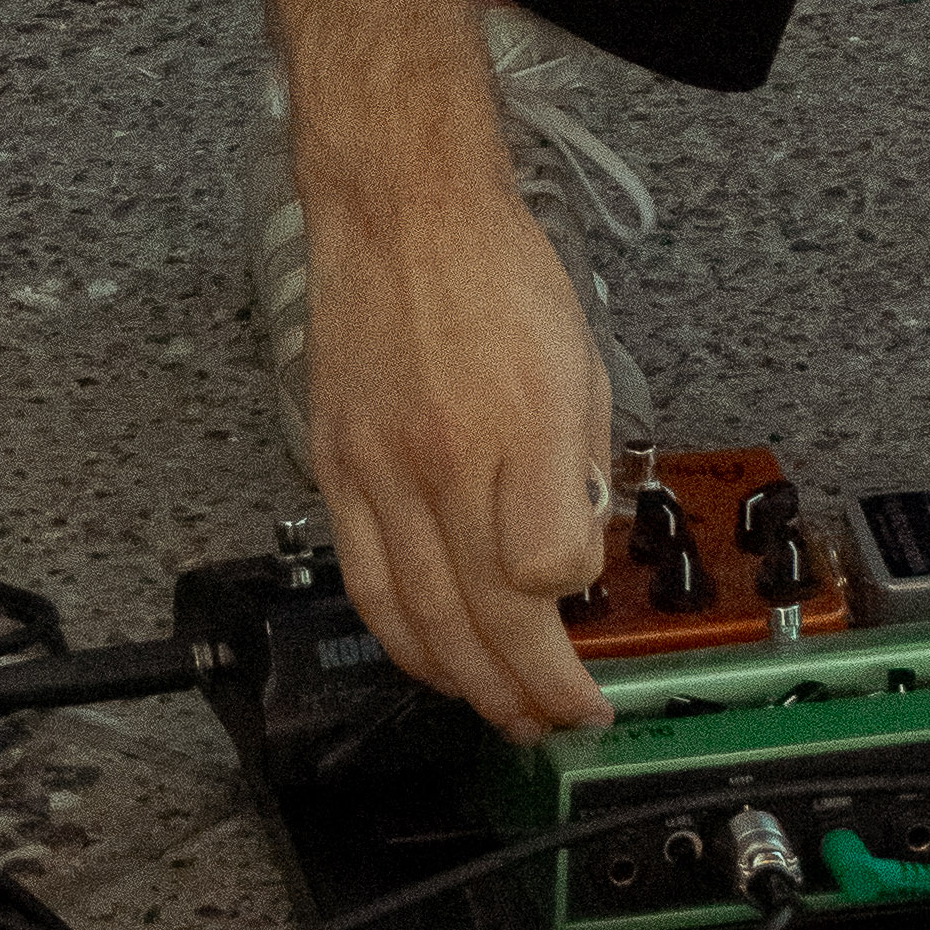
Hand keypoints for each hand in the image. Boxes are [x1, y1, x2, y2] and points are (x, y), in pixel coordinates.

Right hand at [303, 146, 617, 735]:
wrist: (401, 209)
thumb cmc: (500, 269)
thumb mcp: (582, 357)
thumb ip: (582, 464)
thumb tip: (578, 552)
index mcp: (521, 423)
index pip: (548, 569)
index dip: (573, 620)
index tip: (593, 635)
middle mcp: (446, 458)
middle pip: (485, 618)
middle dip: (529, 692)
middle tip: (559, 721)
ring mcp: (381, 471)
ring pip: (418, 620)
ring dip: (466, 686)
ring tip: (504, 713)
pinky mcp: (336, 470)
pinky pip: (364, 584)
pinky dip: (401, 640)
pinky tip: (433, 661)